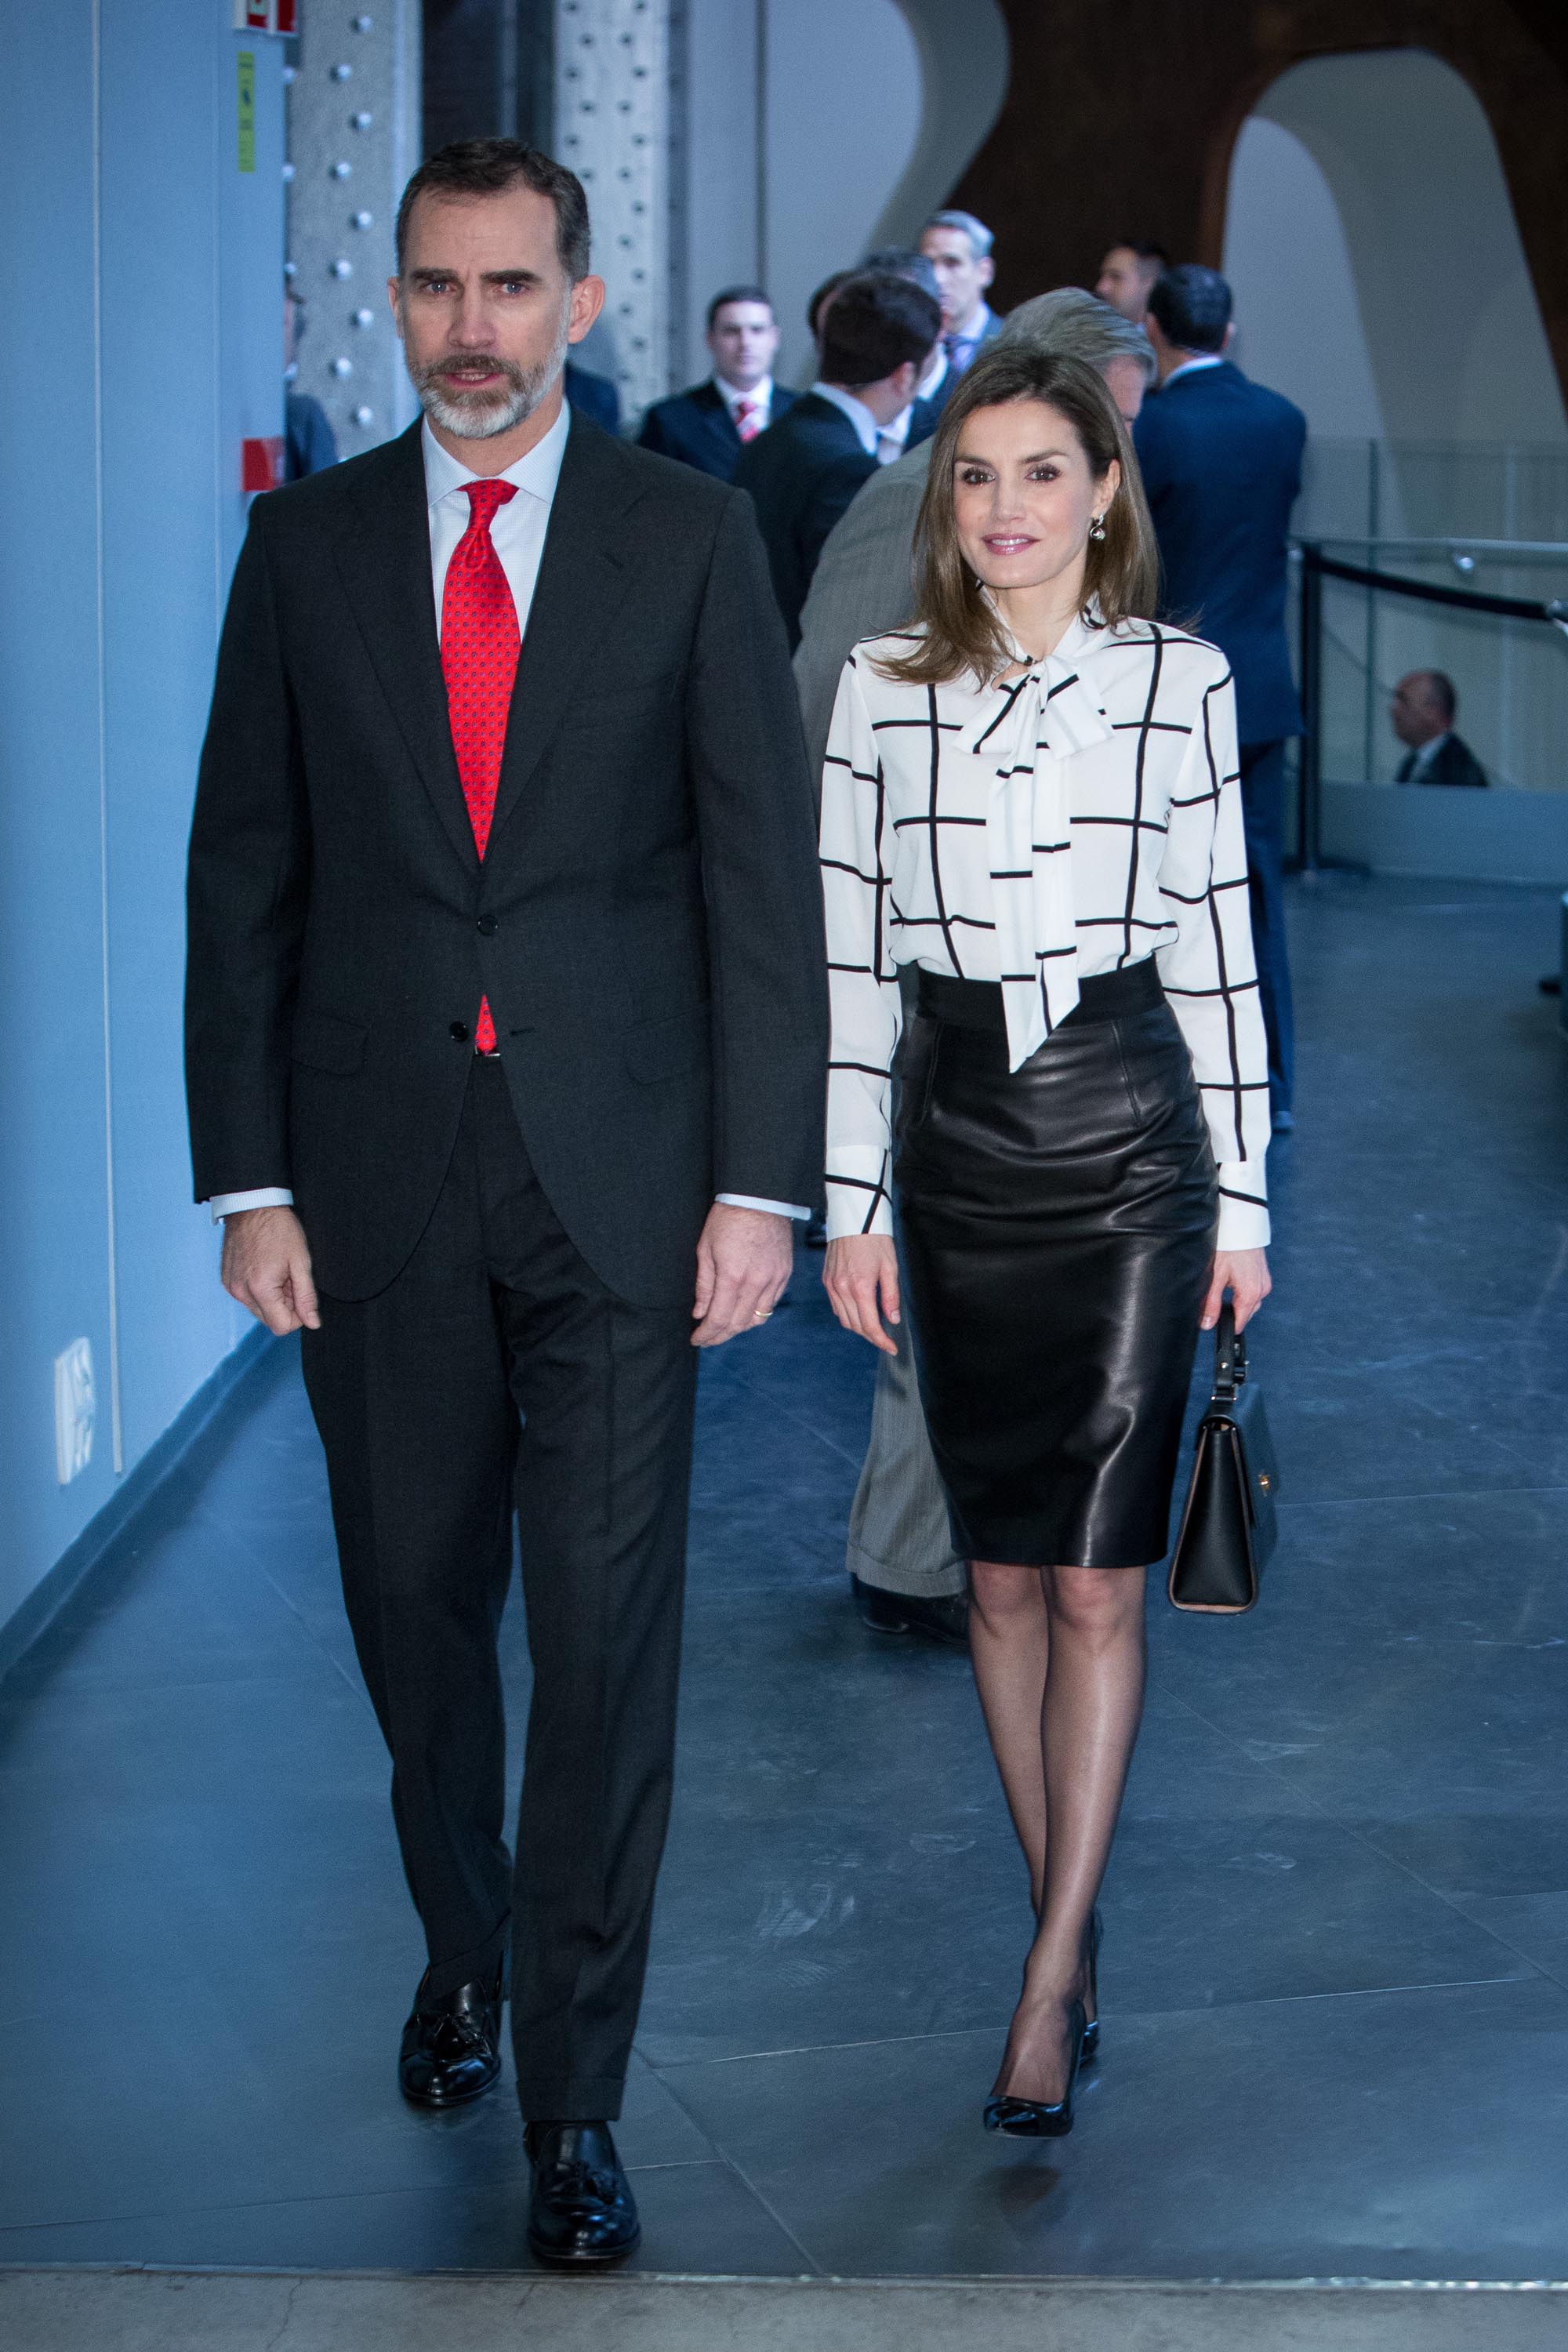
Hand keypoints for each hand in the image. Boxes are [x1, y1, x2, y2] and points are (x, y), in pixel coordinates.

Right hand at [220, 1205, 320, 1335]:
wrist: (252, 1205)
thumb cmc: (279, 1228)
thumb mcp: (301, 1262)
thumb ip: (307, 1297)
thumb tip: (312, 1322)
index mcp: (260, 1289)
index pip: (281, 1327)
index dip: (298, 1316)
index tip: (301, 1295)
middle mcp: (240, 1292)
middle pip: (269, 1320)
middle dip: (285, 1306)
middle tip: (290, 1278)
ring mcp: (231, 1286)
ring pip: (258, 1309)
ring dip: (272, 1298)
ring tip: (278, 1271)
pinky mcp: (226, 1280)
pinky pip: (247, 1297)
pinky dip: (259, 1289)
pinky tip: (266, 1268)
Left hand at [691, 1204, 793, 1345]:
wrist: (759, 1198)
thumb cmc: (727, 1219)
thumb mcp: (706, 1250)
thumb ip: (704, 1285)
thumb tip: (700, 1313)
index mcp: (732, 1277)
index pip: (719, 1319)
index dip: (706, 1334)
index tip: (697, 1339)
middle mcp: (756, 1283)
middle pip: (738, 1324)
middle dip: (720, 1336)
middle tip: (708, 1338)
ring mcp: (774, 1279)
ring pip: (758, 1318)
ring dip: (739, 1327)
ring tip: (725, 1327)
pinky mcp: (784, 1274)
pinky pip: (771, 1304)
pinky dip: (757, 1313)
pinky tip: (744, 1311)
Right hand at [823, 1233, 900, 1353]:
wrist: (854, 1218)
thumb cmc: (874, 1239)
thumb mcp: (890, 1267)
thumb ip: (891, 1296)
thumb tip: (892, 1318)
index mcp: (860, 1287)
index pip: (870, 1325)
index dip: (881, 1341)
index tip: (891, 1348)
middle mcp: (842, 1289)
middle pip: (856, 1326)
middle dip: (872, 1336)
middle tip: (885, 1339)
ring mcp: (832, 1285)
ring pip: (844, 1319)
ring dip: (859, 1327)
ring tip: (874, 1326)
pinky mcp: (827, 1280)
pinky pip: (836, 1307)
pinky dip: (847, 1315)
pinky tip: (859, 1311)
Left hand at [1201, 1246, 1269, 1333]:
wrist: (1241, 1227)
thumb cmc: (1229, 1247)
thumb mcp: (1215, 1277)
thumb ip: (1211, 1303)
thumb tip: (1207, 1323)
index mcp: (1251, 1293)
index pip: (1240, 1322)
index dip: (1226, 1325)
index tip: (1214, 1324)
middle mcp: (1262, 1290)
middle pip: (1246, 1313)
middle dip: (1231, 1313)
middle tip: (1215, 1302)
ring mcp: (1265, 1283)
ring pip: (1250, 1303)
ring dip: (1238, 1302)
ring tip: (1224, 1289)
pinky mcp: (1264, 1276)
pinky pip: (1254, 1292)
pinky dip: (1243, 1292)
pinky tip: (1233, 1283)